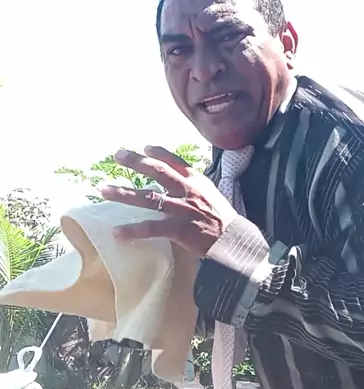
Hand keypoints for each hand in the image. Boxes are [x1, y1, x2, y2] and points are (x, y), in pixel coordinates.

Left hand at [100, 146, 235, 257]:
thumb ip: (196, 187)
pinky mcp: (177, 229)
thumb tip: (181, 181)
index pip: (175, 161)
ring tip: (104, 190)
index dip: (159, 153)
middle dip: (135, 162)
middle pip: (157, 171)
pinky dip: (133, 231)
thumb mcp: (212, 194)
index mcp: (196, 181)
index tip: (145, 148)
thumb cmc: (224, 219)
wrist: (234, 241)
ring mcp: (181, 209)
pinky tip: (117, 233)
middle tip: (117, 156)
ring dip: (123, 193)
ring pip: (147, 197)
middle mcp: (187, 190)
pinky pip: (150, 228)